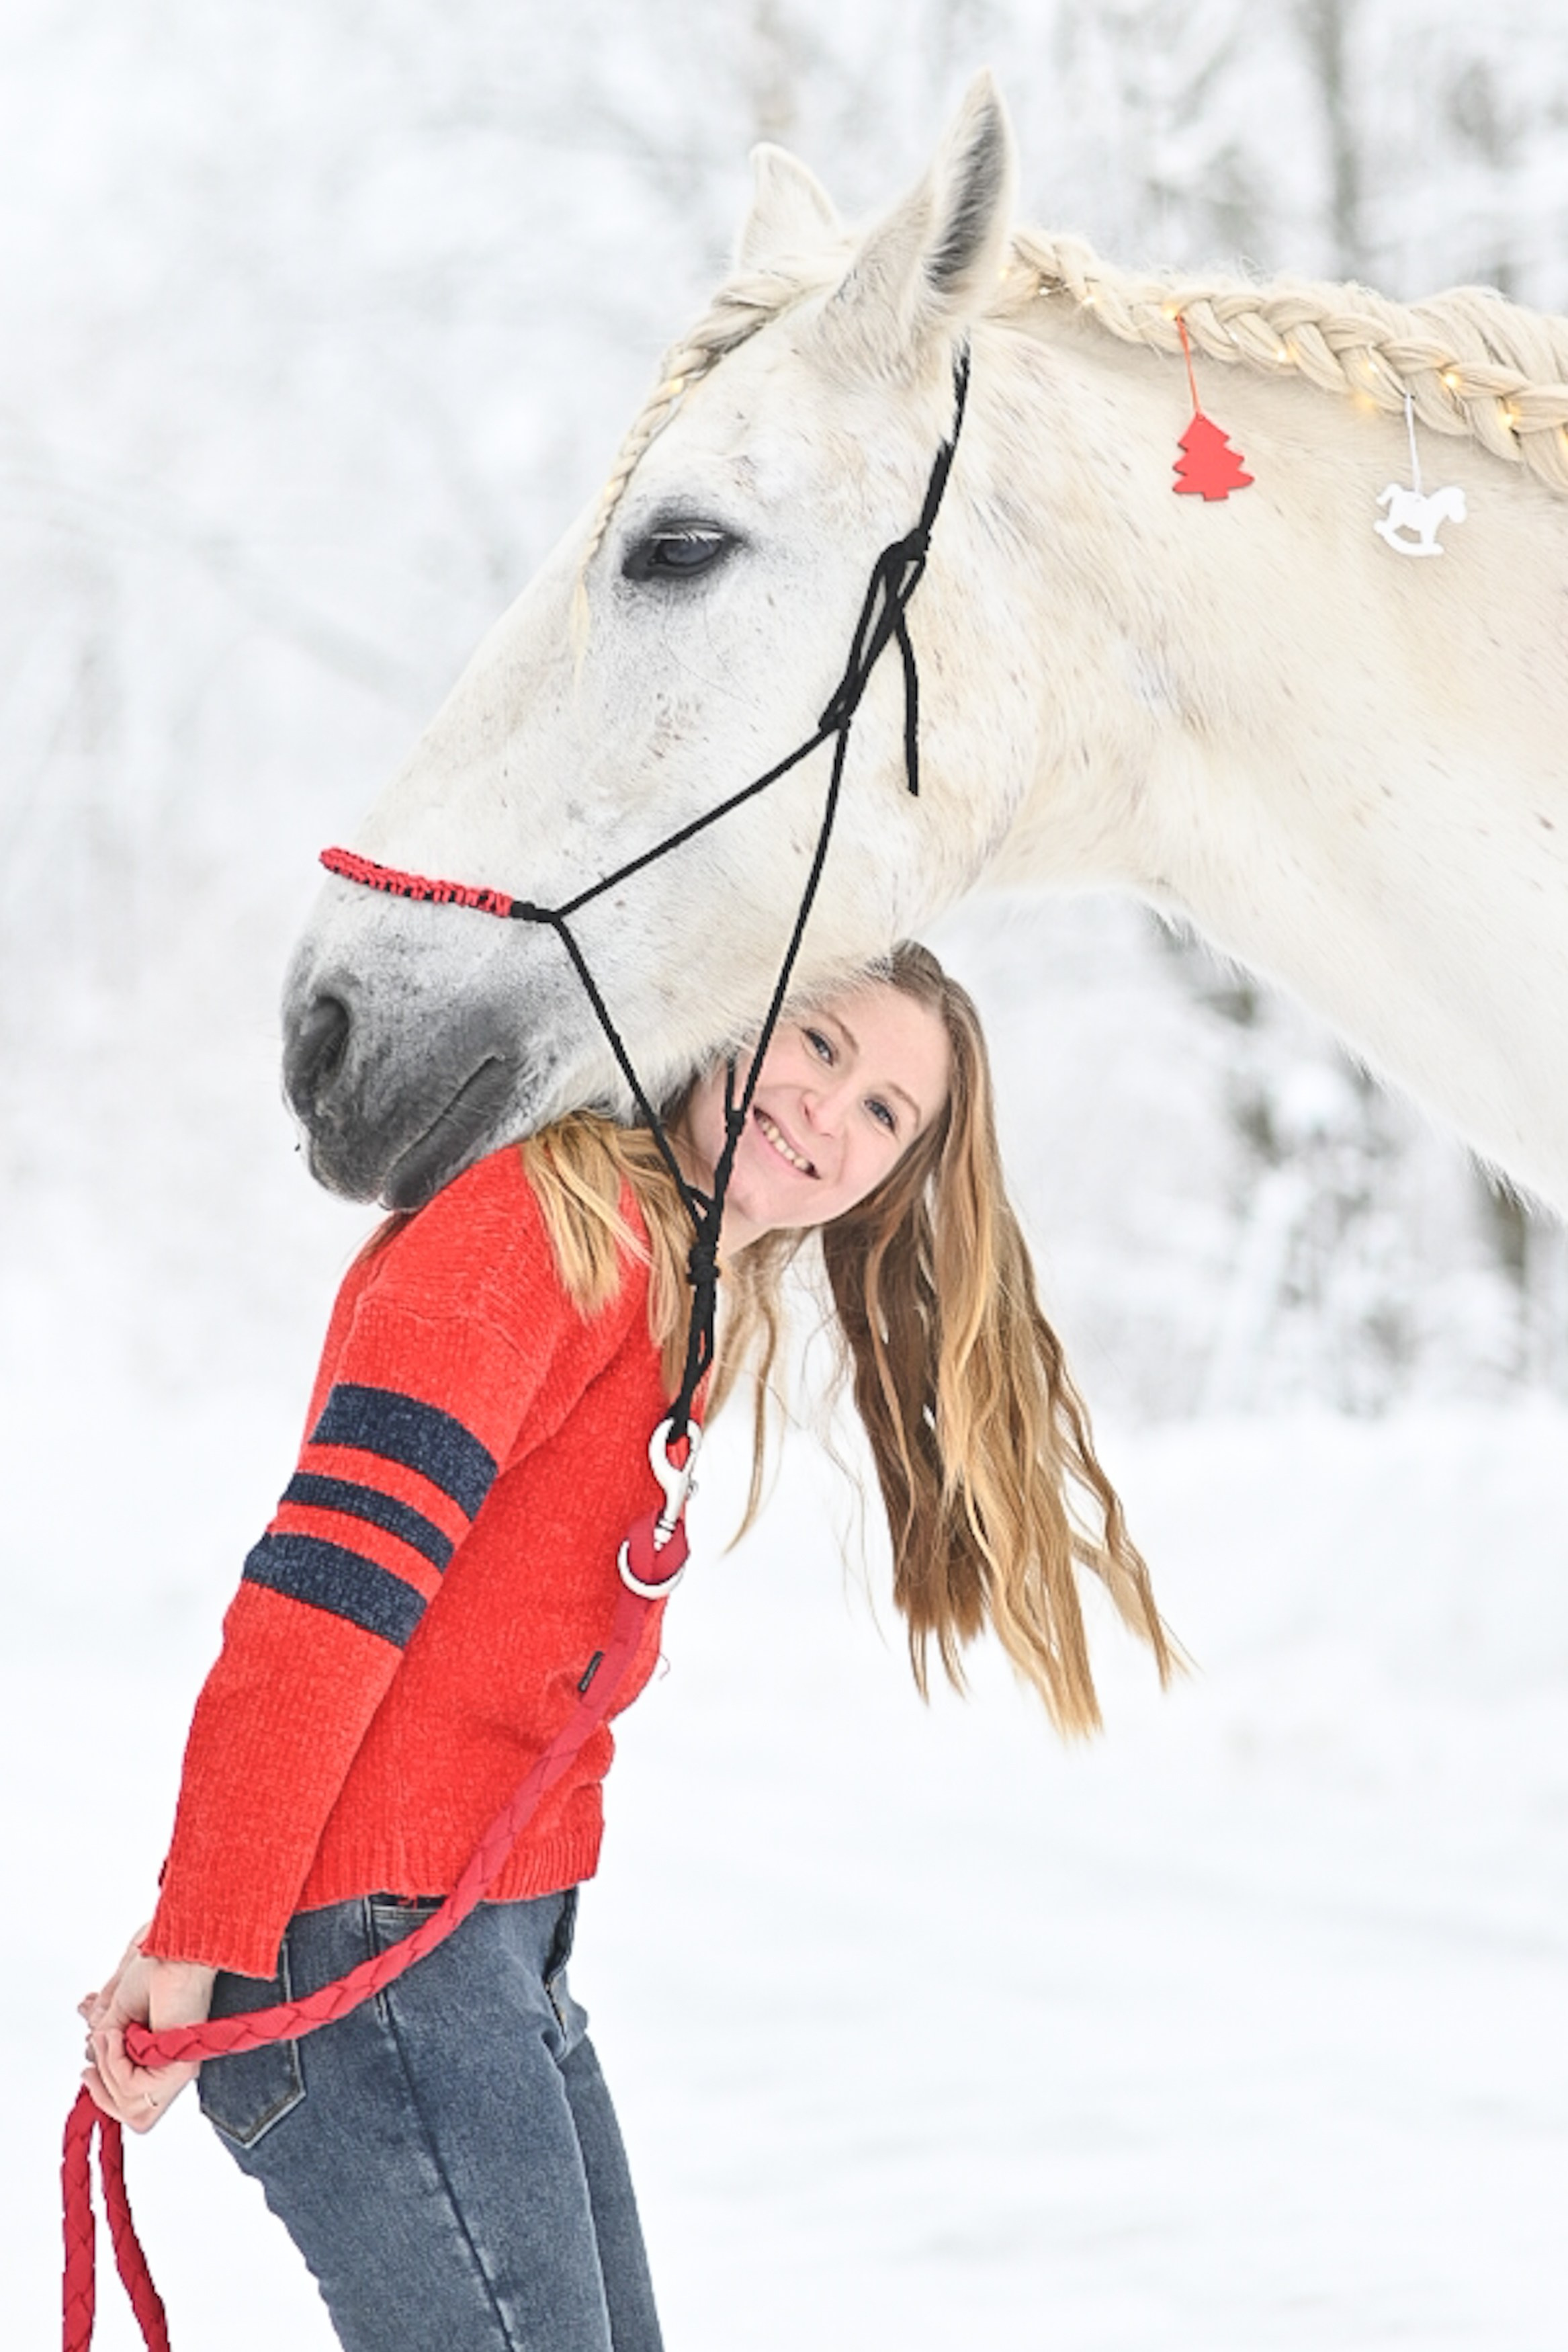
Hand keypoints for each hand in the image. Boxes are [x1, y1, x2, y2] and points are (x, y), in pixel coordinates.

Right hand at [79, 1924, 216, 2133]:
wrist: (175, 1949)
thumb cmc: (154, 1971)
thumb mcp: (117, 2016)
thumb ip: (106, 2045)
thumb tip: (90, 2065)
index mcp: (161, 2061)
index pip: (133, 2105)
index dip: (104, 2094)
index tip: (87, 2071)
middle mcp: (172, 2070)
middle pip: (132, 2114)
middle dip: (102, 2087)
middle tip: (98, 2047)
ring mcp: (178, 2070)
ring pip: (131, 2107)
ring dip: (108, 2072)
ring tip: (110, 2034)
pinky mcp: (181, 2067)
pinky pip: (135, 2089)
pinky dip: (116, 2066)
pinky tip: (117, 2036)